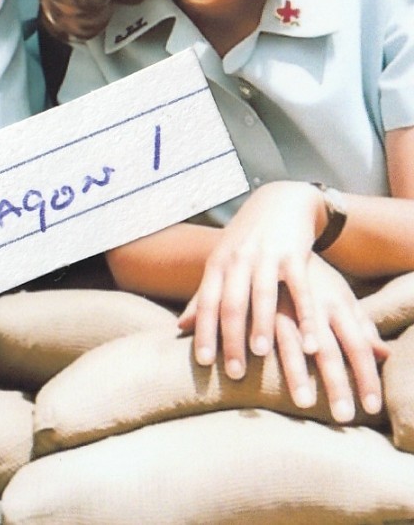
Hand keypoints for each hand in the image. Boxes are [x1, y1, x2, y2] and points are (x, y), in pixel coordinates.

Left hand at [180, 182, 384, 421]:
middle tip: (232, 372)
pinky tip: (309, 342)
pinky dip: (304, 316)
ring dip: (260, 326)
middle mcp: (238, 261)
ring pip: (261, 296)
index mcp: (217, 266)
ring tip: (259, 355)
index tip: (203, 363)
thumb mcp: (221, 264)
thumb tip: (179, 328)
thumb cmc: (247, 242)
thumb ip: (204, 296)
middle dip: (229, 339)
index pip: (206, 303)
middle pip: (230, 304)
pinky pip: (300, 289)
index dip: (204, 332)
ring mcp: (266, 257)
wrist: (280, 202)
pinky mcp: (295, 255)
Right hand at [272, 258, 383, 422]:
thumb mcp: (340, 296)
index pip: (360, 347)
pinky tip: (259, 362)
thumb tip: (385, 356)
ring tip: (303, 403)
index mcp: (338, 305)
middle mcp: (314, 303)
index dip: (367, 378)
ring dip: (297, 373)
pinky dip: (260, 344)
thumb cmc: (313, 273)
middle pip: (331, 351)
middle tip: (345, 417)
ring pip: (293, 341)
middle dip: (339, 385)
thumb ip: (361, 327)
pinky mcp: (257, 293)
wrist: (280, 223)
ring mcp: (286, 299)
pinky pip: (259, 325)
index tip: (371, 409)